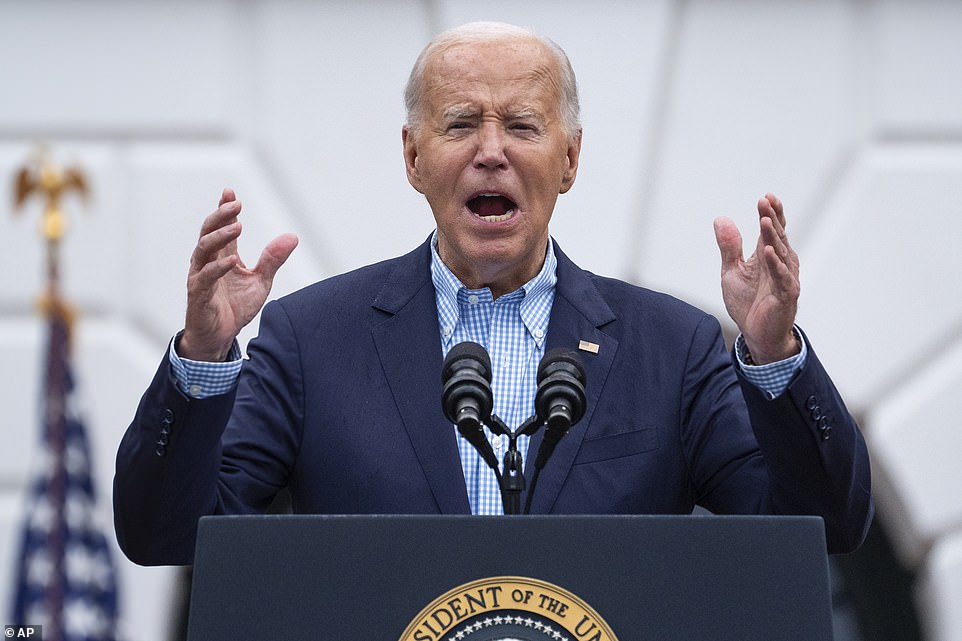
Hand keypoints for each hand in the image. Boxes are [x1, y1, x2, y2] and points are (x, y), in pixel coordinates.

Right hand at [179, 188, 297, 360]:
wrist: (220, 337)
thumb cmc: (235, 307)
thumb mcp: (261, 281)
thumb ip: (273, 259)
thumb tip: (292, 237)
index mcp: (222, 256)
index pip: (221, 227)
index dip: (225, 209)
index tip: (231, 193)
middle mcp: (208, 262)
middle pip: (208, 231)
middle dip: (220, 215)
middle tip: (235, 203)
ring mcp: (201, 277)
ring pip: (203, 249)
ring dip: (219, 236)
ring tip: (236, 225)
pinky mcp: (199, 294)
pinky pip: (206, 277)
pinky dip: (218, 268)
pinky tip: (233, 260)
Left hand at [713, 193, 799, 363]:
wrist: (755, 334)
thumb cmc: (748, 302)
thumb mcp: (732, 271)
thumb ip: (729, 247)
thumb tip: (721, 218)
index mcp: (768, 256)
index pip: (772, 230)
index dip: (770, 213)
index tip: (765, 197)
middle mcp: (780, 263)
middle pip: (778, 236)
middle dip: (772, 218)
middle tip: (765, 201)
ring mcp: (786, 278)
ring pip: (782, 253)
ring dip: (774, 236)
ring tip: (765, 220)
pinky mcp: (786, 295)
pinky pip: (782, 277)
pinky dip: (776, 264)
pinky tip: (769, 252)